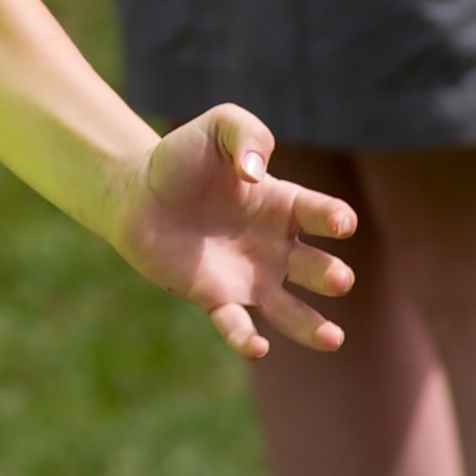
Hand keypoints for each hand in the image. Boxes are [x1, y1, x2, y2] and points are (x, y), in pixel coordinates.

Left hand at [110, 106, 356, 358]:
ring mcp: (248, 276)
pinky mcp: (215, 297)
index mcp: (285, 205)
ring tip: (332, 340)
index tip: (340, 224)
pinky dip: (246, 338)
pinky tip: (257, 348)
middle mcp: (275, 246)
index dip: (335, 219)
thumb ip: (247, 135)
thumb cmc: (183, 157)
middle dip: (331, 275)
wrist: (135, 191)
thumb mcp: (219, 127)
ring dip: (311, 325)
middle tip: (338, 280)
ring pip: (290, 309)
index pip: (322, 214)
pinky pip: (236, 324)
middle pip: (316, 267)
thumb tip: (255, 174)